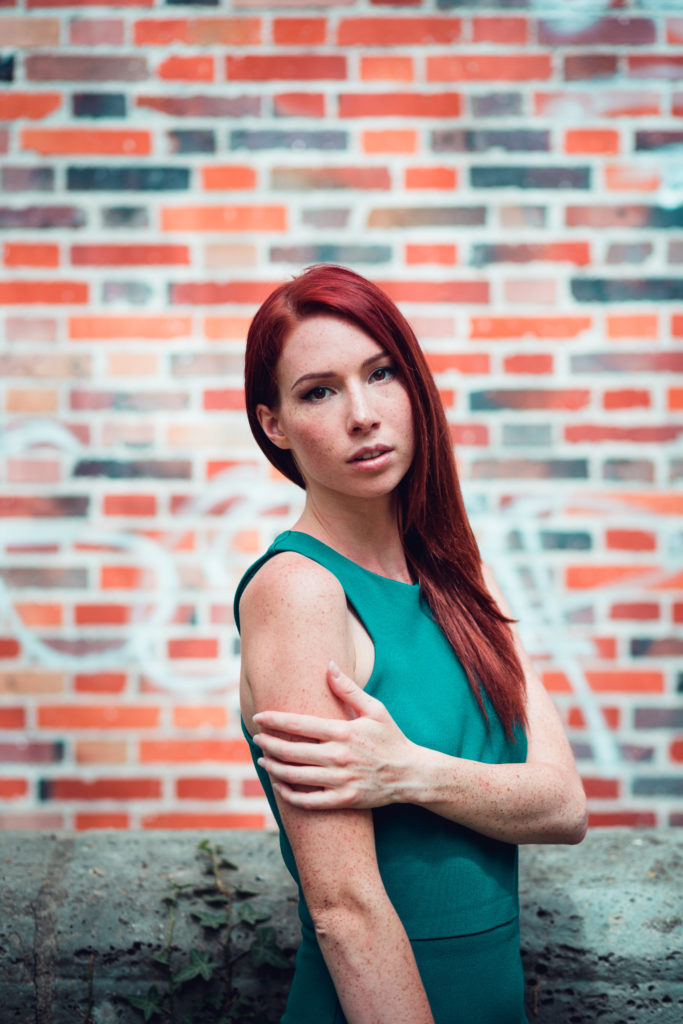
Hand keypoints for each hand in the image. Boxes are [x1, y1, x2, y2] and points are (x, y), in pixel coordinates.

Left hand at [252, 661, 416, 809]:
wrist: (411, 774)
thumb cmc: (391, 738)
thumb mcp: (375, 709)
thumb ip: (349, 689)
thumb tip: (329, 665)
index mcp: (343, 732)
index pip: (299, 725)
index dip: (274, 721)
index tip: (259, 717)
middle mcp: (339, 757)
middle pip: (291, 751)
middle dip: (268, 744)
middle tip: (256, 739)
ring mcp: (340, 780)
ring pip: (295, 776)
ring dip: (274, 768)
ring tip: (263, 760)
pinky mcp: (344, 799)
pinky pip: (309, 801)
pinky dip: (290, 795)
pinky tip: (280, 787)